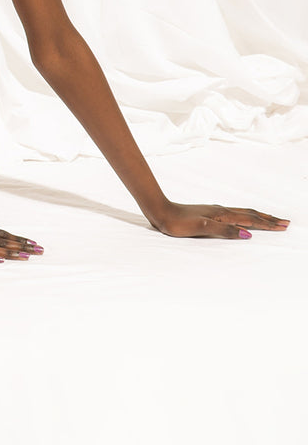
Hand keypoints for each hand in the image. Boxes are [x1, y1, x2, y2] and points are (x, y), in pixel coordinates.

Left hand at [151, 202, 289, 238]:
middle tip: (285, 223)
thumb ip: (224, 231)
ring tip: (269, 219)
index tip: (284, 226)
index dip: (267, 224)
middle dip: (268, 219)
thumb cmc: (177, 222)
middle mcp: (221, 210)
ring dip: (258, 216)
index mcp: (222, 214)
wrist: (160, 211)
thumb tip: (247, 234)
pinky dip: (245, 216)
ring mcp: (215, 211)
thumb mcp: (201, 228)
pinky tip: (241, 218)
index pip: (250, 219)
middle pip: (250, 213)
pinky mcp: (208, 213)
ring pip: (242, 212)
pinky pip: (233, 214)